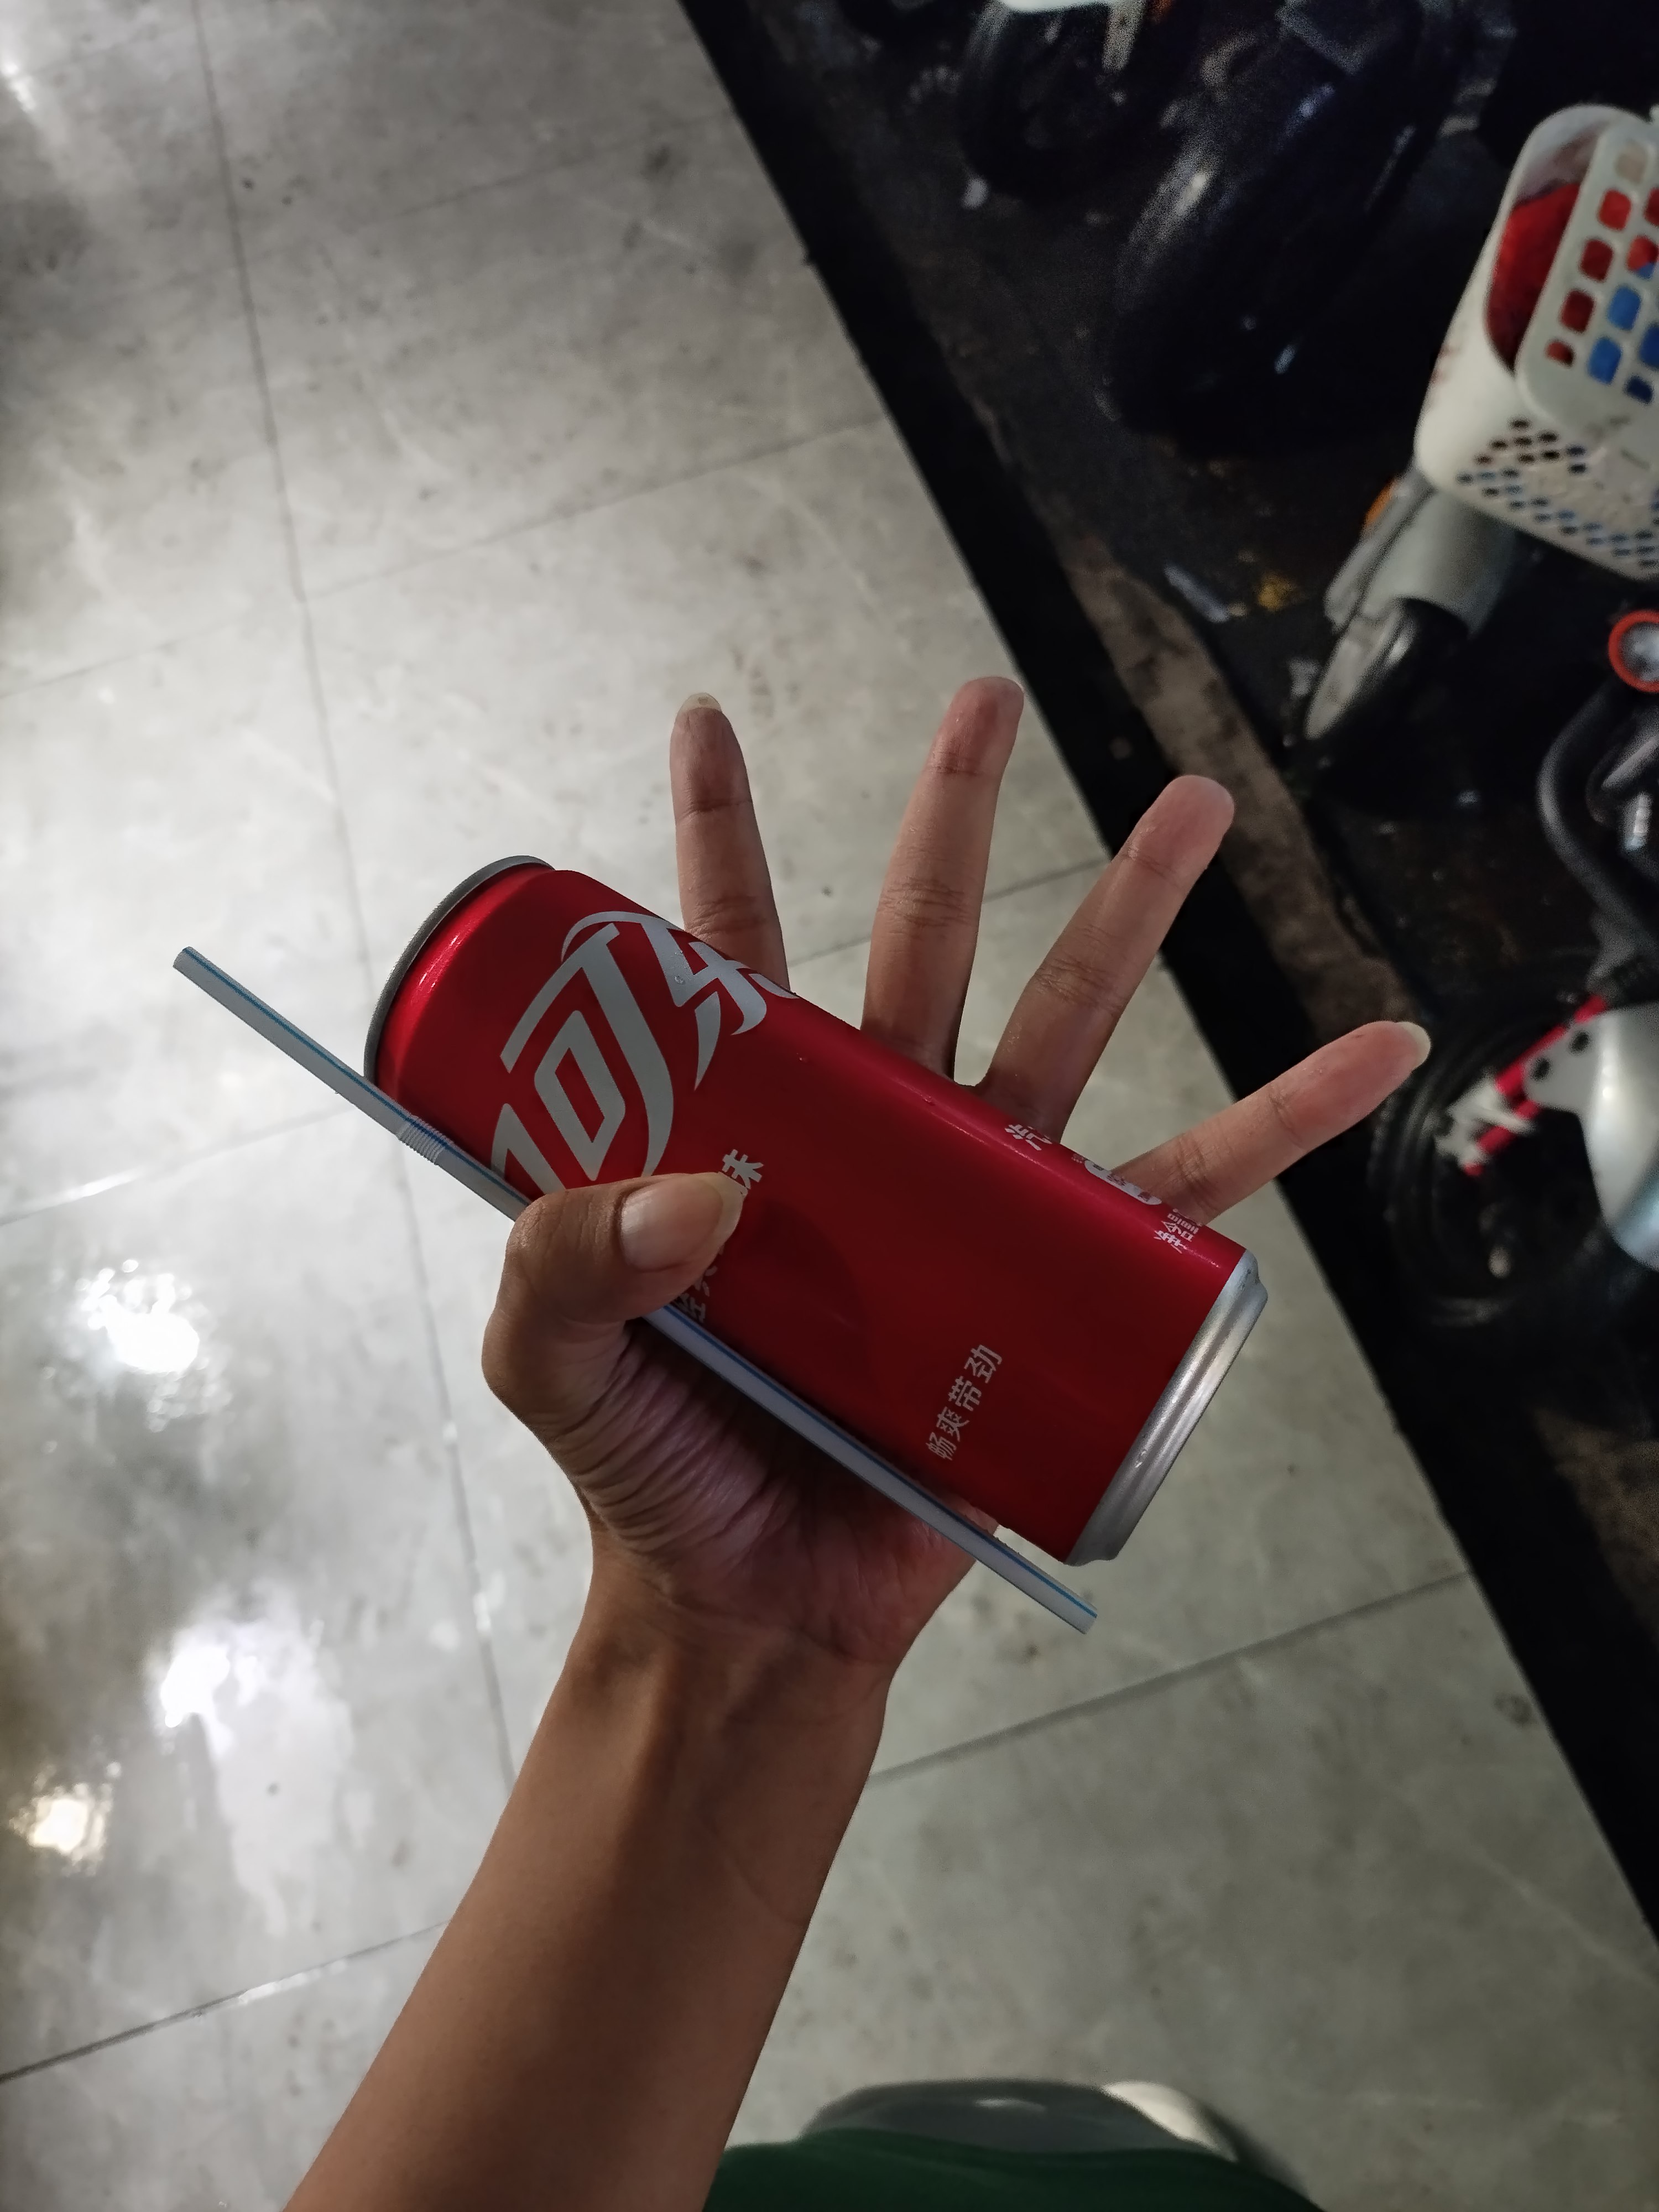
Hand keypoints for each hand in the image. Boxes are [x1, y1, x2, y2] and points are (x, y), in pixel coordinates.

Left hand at [482, 680, 1425, 1676]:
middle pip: (925, 944)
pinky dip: (1282, 1123)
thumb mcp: (549, 1367)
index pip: (728, 957)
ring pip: (1068, 1026)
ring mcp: (972, 1204)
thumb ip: (563, 1267)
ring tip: (1195, 805)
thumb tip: (691, 1191)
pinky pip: (1191, 1192)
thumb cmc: (651, 1476)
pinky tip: (1364, 1050)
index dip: (718, 838)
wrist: (751, 1607)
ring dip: (1133, 914)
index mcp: (747, 1130)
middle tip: (986, 700)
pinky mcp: (1059, 1288)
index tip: (707, 718)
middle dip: (955, 821)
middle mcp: (869, 1140)